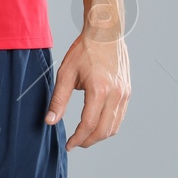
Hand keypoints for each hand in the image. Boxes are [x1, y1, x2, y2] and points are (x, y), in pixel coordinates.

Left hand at [45, 18, 130, 150]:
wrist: (105, 33)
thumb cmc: (84, 50)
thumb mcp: (66, 73)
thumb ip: (58, 100)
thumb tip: (50, 121)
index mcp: (100, 90)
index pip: (89, 125)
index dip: (78, 139)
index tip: (68, 145)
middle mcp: (116, 94)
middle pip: (104, 131)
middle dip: (88, 141)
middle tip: (75, 143)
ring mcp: (124, 93)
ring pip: (114, 126)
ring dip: (99, 136)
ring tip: (84, 135)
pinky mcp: (127, 91)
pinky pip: (120, 116)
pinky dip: (108, 125)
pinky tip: (96, 124)